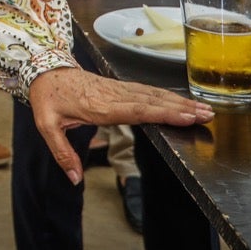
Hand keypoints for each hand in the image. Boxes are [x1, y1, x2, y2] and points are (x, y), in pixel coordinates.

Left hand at [27, 67, 213, 184]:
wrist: (42, 69)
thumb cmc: (46, 98)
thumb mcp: (46, 126)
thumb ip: (62, 153)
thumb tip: (75, 180)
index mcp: (99, 106)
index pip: (136, 110)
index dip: (162, 113)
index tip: (185, 117)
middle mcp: (113, 96)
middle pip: (151, 102)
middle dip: (181, 108)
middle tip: (208, 115)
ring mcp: (116, 90)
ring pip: (152, 94)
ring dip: (178, 101)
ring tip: (204, 108)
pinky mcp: (117, 88)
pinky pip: (145, 91)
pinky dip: (165, 96)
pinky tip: (180, 101)